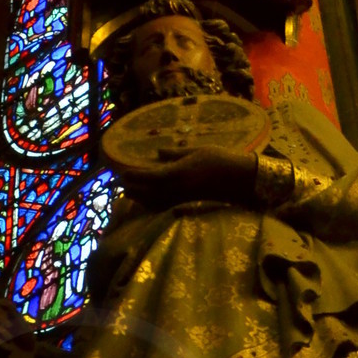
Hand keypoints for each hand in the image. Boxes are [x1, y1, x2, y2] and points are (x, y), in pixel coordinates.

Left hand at [127, 144, 258, 202]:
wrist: (240, 179)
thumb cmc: (220, 159)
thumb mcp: (197, 150)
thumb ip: (176, 153)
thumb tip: (157, 153)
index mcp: (177, 173)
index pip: (148, 176)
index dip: (133, 175)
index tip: (121, 173)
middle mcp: (176, 188)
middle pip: (146, 192)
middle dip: (131, 188)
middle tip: (118, 184)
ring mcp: (181, 198)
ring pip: (153, 202)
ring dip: (138, 198)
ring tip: (128, 193)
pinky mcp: (187, 204)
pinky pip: (163, 207)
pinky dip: (151, 205)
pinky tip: (147, 202)